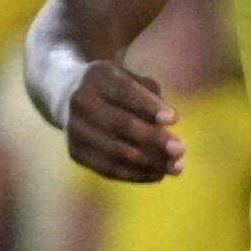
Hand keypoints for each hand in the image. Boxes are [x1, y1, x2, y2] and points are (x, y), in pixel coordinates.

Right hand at [65, 60, 184, 181]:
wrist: (69, 97)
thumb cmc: (115, 89)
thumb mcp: (131, 79)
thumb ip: (150, 96)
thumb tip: (168, 123)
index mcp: (98, 76)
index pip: (124, 91)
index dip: (148, 106)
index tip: (174, 119)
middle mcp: (81, 102)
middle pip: (120, 124)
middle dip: (153, 139)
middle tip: (181, 149)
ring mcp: (75, 129)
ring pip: (115, 151)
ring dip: (149, 162)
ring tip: (175, 167)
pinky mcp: (75, 152)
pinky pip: (108, 169)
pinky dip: (135, 174)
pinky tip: (157, 174)